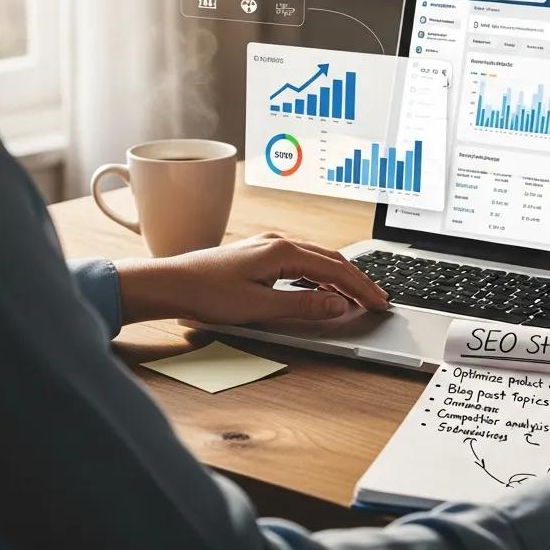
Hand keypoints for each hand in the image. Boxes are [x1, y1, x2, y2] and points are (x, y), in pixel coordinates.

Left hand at [115, 233, 388, 325]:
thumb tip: (339, 306)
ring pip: (317, 258)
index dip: (361, 288)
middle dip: (357, 280)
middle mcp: (279, 242)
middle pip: (331, 259)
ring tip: (357, 295)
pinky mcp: (259, 254)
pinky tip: (321, 287)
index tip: (380, 303)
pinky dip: (319, 275)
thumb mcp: (259, 308)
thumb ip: (303, 307)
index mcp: (283, 251)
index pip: (335, 269)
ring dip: (339, 277)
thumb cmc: (207, 294)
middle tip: (378, 300)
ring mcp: (268, 246)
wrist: (169, 283)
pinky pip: (301, 261)